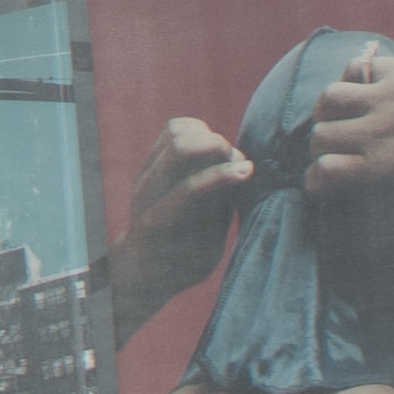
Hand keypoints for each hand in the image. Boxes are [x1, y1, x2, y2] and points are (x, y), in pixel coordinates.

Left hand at [114, 113, 252, 324]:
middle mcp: (146, 192)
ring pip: (175, 132)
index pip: (187, 189)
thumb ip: (220, 212)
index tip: (249, 170)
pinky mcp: (149, 162)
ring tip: (225, 156)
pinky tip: (213, 149)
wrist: (147, 263)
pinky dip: (198, 131)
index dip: (221, 176)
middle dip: (216, 147)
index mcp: (158, 224)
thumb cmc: (185, 263)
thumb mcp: (207, 251)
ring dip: (207, 137)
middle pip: (178, 148)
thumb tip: (240, 169)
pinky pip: (173, 130)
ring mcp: (144, 173)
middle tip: (237, 163)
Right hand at [306, 51, 393, 214]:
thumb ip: (378, 221)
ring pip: (330, 98)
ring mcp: (387, 98)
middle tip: (336, 151)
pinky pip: (356, 68)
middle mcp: (377, 132)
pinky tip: (363, 93)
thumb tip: (342, 232)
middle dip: (322, 148)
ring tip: (341, 118)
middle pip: (320, 135)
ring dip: (330, 112)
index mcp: (380, 170)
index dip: (315, 181)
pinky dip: (353, 80)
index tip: (321, 182)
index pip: (321, 172)